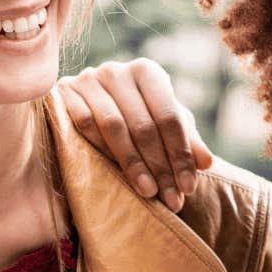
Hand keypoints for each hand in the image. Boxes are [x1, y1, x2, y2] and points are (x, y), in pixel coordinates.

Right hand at [57, 58, 214, 211]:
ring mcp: (88, 79)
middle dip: (160, 166)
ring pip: (114, 127)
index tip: (189, 187)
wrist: (87, 101)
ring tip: (148, 193)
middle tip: (172, 200)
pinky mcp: (63, 93)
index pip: (169, 117)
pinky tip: (114, 175)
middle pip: (143, 125)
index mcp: (147, 72)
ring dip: (133, 164)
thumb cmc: (135, 114)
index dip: (180, 154)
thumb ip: (187, 140)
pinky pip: (84, 125)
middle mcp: (117, 71)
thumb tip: (207, 163)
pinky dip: (101, 151)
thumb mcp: (163, 123)